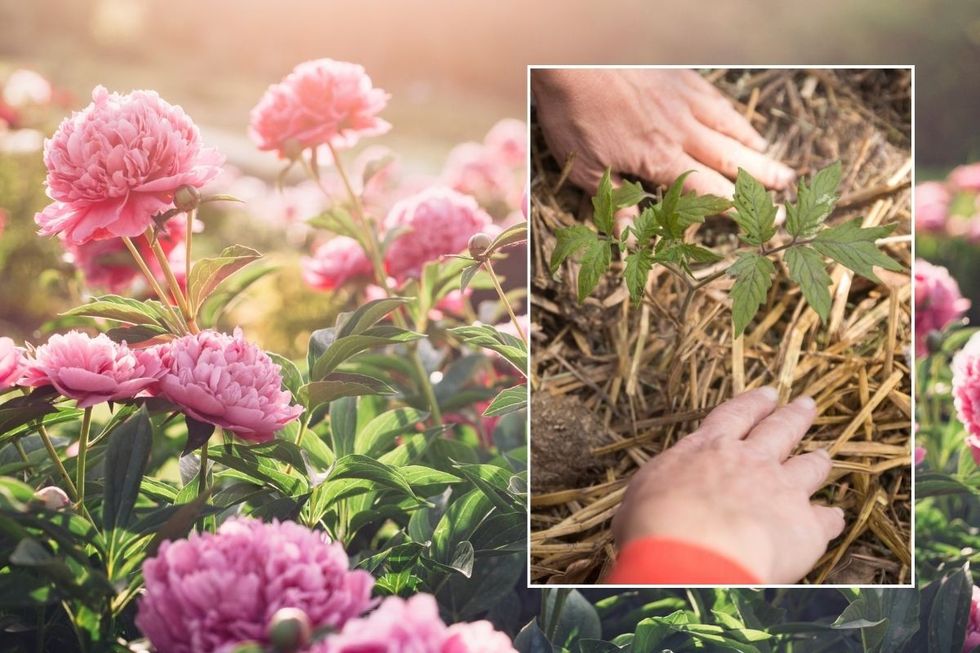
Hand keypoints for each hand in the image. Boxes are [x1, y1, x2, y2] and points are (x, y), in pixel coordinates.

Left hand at [532, 69, 794, 198]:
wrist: (572, 60)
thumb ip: (613, 202)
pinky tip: (738, 119)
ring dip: (752, 144)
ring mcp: (683, 102)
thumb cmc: (574, 115)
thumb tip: (630, 238)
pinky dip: (731, 113)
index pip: (707, 191)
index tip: (761, 217)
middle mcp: (681, 132)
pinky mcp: (679, 78)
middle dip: (760, 175)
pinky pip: (714, 99)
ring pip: (728, 127)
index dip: (735, 207)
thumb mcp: (584, 168)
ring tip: (771, 156)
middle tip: (788, 185)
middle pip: (730, 158)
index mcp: (660, 160)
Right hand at [611, 386, 844, 583]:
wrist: (691, 557)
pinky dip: (831, 517)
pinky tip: (833, 517)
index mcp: (708, 448)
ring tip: (823, 455)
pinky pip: (828, 518)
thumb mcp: (639, 498)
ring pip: (810, 467)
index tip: (767, 394)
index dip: (753, 404)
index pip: (735, 415)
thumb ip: (656, 492)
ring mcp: (782, 490)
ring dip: (817, 460)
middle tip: (806, 405)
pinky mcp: (806, 526)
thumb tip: (641, 506)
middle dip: (794, 416)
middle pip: (780, 430)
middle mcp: (750, 460)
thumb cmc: (653, 527)